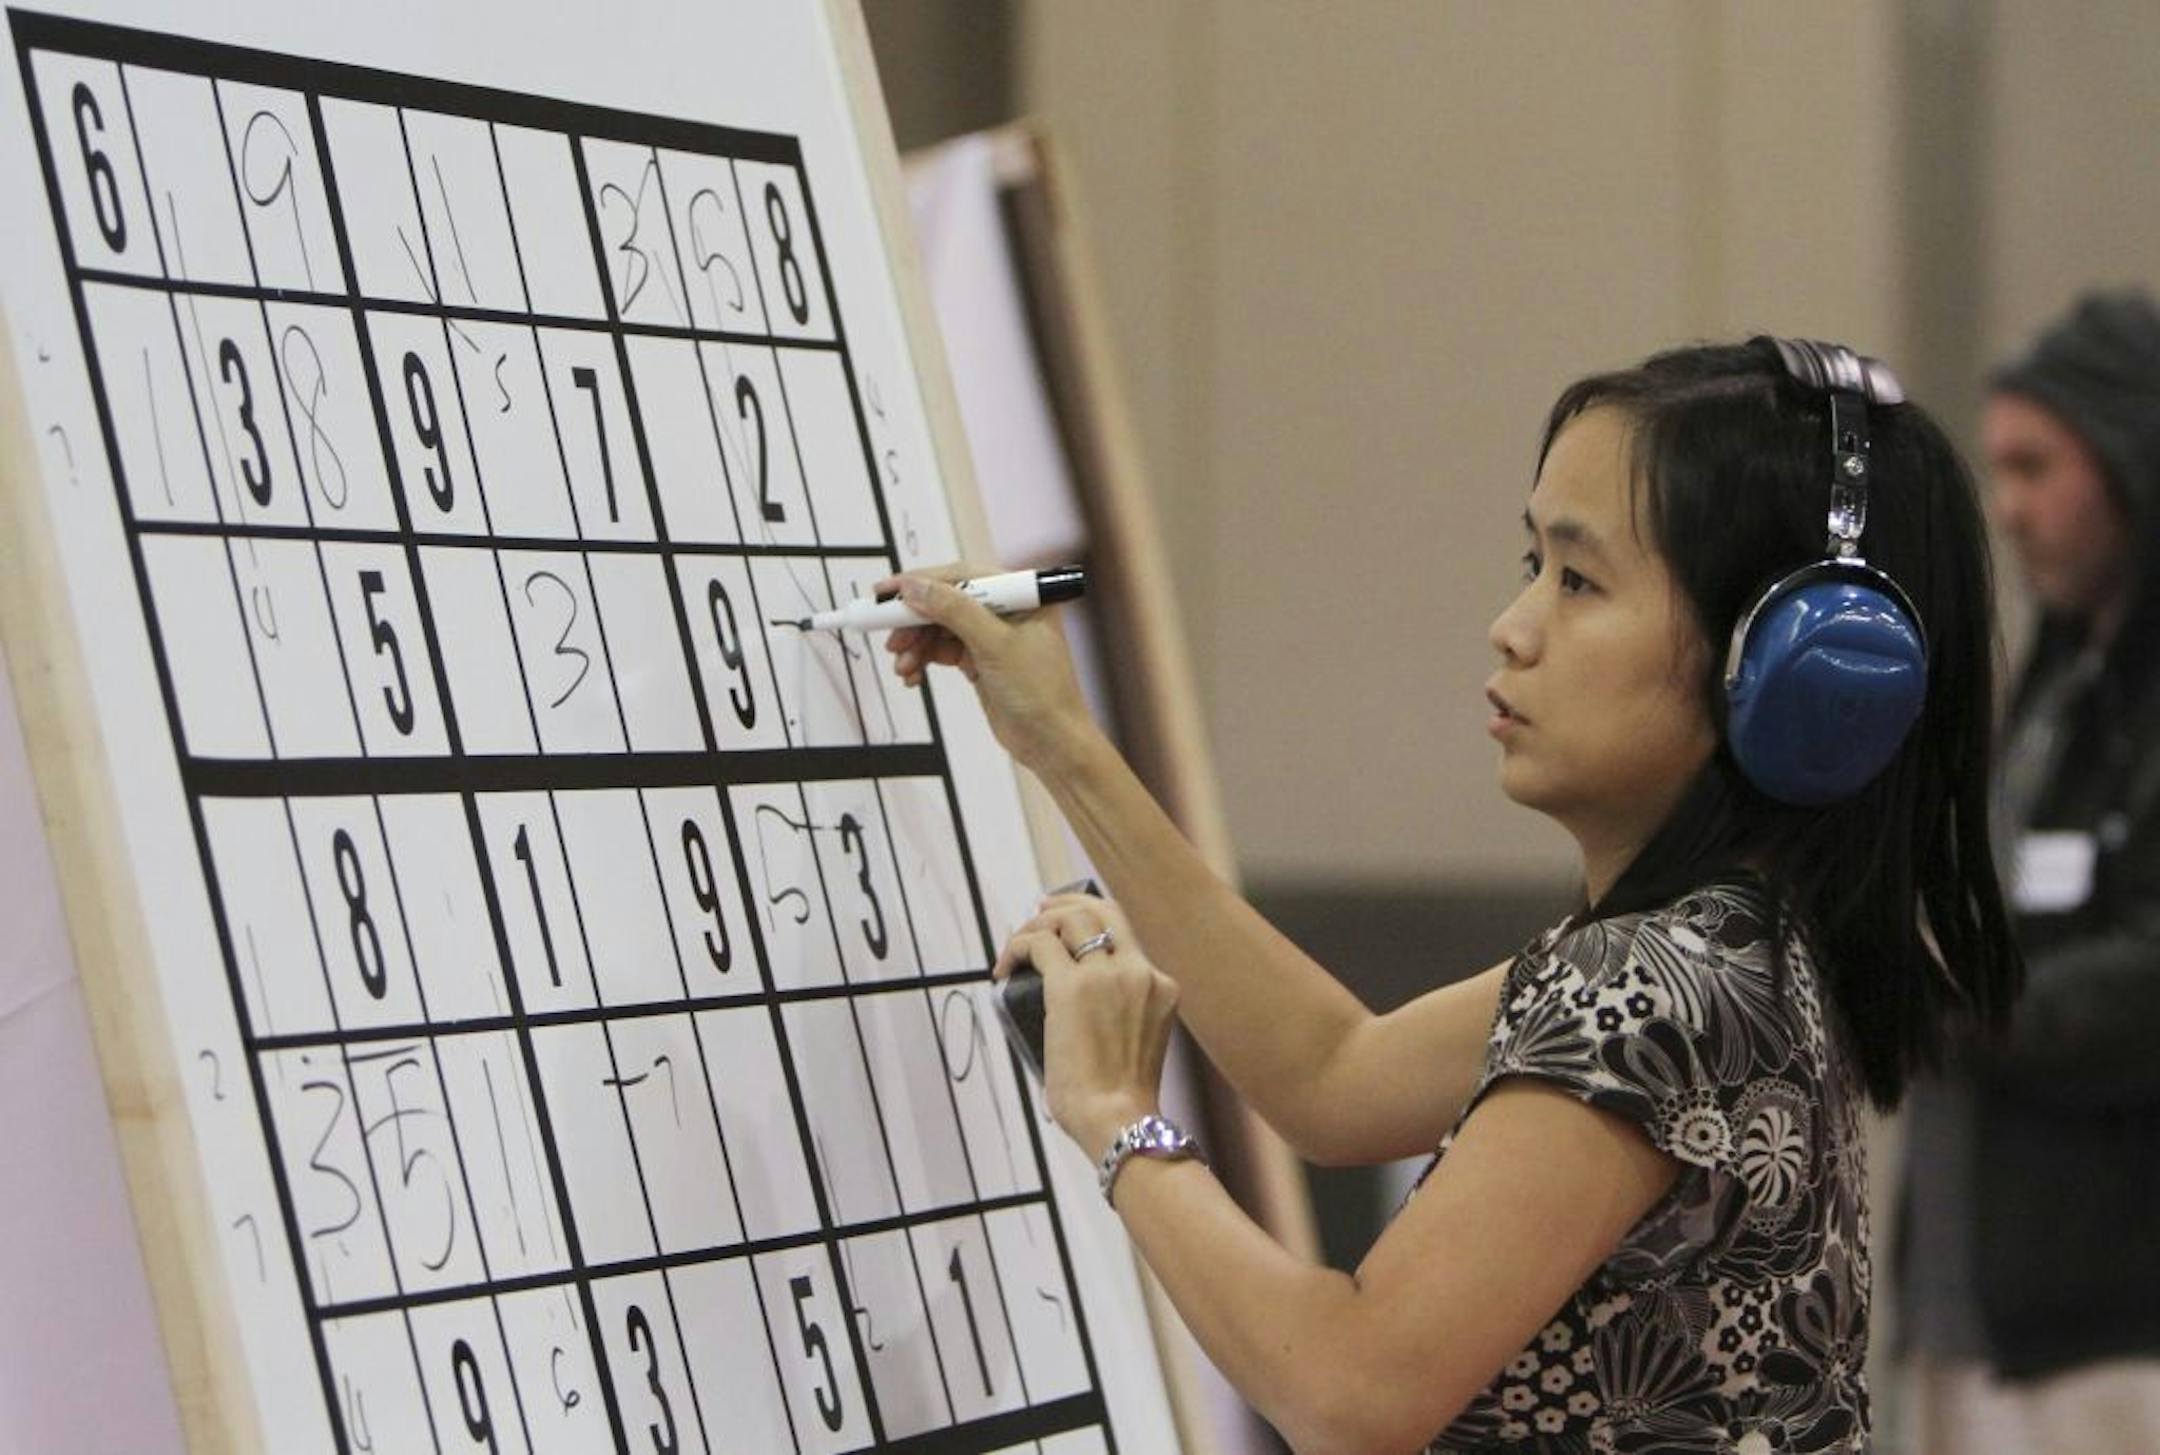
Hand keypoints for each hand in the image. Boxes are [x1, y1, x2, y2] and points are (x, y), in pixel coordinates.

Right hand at [878, 565, 1096, 773]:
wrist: (1053, 744)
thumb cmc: (1042, 694)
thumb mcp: (995, 646)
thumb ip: (954, 611)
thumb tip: (916, 586)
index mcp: (1021, 594)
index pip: (962, 576)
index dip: (921, 582)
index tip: (886, 592)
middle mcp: (1007, 609)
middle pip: (946, 601)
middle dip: (913, 620)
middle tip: (888, 636)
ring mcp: (992, 635)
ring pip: (939, 628)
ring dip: (915, 645)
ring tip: (903, 666)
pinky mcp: (981, 660)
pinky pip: (942, 650)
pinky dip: (924, 660)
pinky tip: (913, 676)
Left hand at [994, 894, 1178, 1158]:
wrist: (1120, 1122)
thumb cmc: (1122, 1102)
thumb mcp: (1138, 1043)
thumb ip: (1122, 1019)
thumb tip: (1075, 1021)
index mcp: (1161, 987)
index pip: (1125, 937)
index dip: (1092, 925)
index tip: (1066, 932)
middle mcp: (1139, 972)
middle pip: (1103, 911)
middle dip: (1068, 905)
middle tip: (1040, 914)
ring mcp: (1107, 976)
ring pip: (1071, 918)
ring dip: (1039, 923)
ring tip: (1017, 944)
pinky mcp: (1070, 988)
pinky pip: (1040, 946)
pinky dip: (1018, 947)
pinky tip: (1003, 968)